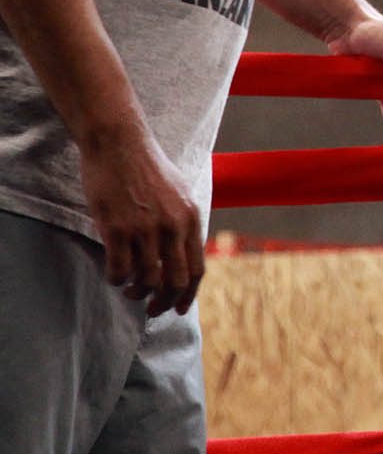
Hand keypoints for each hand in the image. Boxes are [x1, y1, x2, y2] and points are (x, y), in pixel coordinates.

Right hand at [79, 128, 204, 315]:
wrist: (120, 144)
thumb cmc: (147, 168)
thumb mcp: (180, 193)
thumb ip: (184, 223)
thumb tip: (183, 253)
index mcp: (192, 219)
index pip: (197, 269)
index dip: (188, 294)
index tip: (178, 309)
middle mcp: (173, 226)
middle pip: (175, 281)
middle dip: (164, 302)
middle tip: (151, 309)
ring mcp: (145, 229)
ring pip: (146, 280)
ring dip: (137, 293)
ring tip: (129, 291)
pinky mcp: (117, 228)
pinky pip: (119, 270)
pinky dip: (116, 280)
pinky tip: (113, 276)